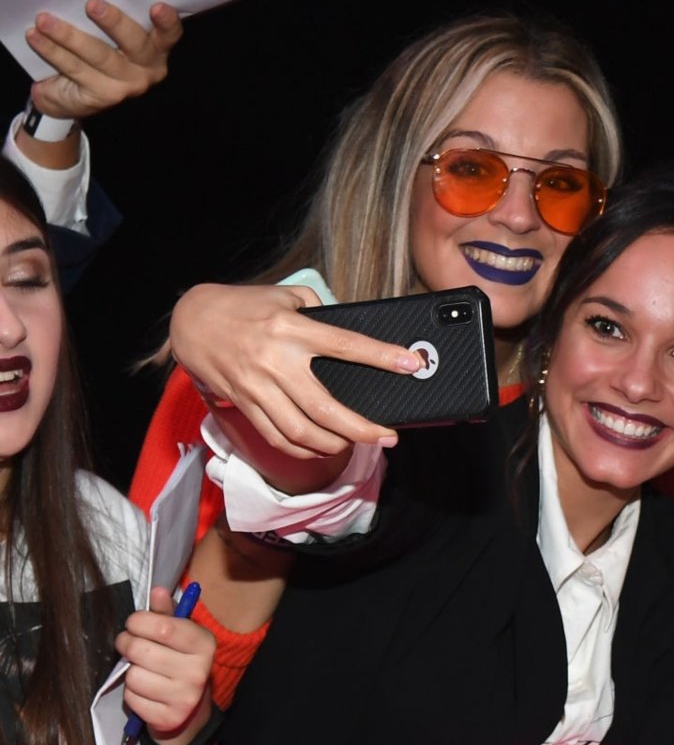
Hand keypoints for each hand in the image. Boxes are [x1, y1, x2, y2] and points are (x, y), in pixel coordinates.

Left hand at [25, 0, 182, 121]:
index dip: (167, 22)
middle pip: (135, 44)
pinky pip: (75, 68)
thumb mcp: (110, 36)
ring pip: (99, 55)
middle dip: (114, 22)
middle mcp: (147, 69)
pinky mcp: (103, 96)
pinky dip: (52, 50)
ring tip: (44, 20)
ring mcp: (126, 85)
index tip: (157, 6)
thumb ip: (112, 20)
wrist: (72, 96)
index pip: (169, 35)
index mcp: (156, 49)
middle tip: (92, 5)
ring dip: (69, 35)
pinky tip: (35, 36)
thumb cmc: (94, 54)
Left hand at [115, 586, 212, 743]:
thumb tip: (158, 590)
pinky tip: (147, 692)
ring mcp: (184, 697)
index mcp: (204, 644)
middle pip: (139, 649)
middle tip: (132, 647)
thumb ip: (166, 614)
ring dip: (131, 673)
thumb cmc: (180, 663)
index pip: (161, 626)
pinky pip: (131, 698)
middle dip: (127, 645)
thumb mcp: (180, 636)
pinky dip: (133, 694)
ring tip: (144, 672)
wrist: (190, 712)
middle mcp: (198, 671)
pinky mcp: (168, 718)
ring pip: (132, 675)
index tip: (135, 624)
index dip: (137, 622)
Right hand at [171, 283, 418, 472]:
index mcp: (291, 329)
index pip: (345, 344)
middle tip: (388, 436)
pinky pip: (277, 436)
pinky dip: (303, 449)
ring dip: (335, 445)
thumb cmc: (243, 305)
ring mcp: (257, 387)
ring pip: (301, 430)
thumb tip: (351, 337)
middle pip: (325, 407)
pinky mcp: (244, 403)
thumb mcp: (284, 295)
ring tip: (359, 444)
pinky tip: (322, 448)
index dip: (381, 357)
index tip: (411, 365)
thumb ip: (319, 311)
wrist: (190, 320)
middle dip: (362, 428)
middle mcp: (275, 361)